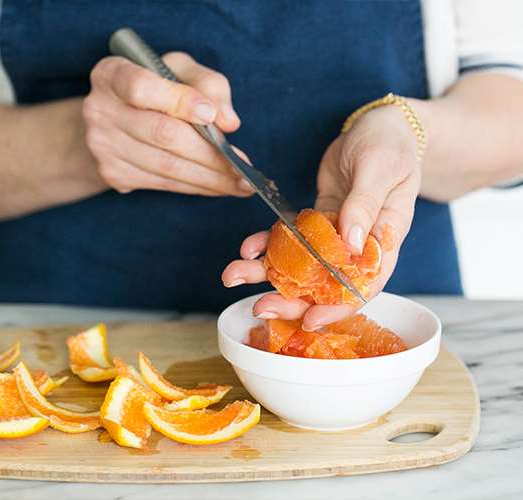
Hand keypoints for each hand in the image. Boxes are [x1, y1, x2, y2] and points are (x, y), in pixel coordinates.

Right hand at [82, 52, 253, 196]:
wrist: (109, 120)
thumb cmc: (153, 88)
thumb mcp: (178, 70)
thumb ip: (207, 84)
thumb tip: (228, 121)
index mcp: (112, 75)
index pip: (142, 88)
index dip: (179, 102)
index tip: (211, 116)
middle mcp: (100, 111)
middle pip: (162, 135)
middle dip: (210, 154)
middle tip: (243, 168)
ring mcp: (104, 147)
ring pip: (166, 167)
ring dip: (209, 179)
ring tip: (240, 184)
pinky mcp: (113, 174)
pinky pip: (163, 184)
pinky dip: (196, 187)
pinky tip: (218, 186)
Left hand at [222, 104, 421, 329]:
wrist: (377, 125)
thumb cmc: (390, 145)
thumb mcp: (380, 170)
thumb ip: (365, 207)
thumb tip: (351, 245)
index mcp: (384, 241)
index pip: (364, 285)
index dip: (337, 306)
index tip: (309, 319)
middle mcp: (358, 246)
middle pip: (325, 284)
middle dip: (291, 298)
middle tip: (260, 306)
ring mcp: (335, 235)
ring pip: (301, 264)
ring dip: (268, 273)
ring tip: (235, 275)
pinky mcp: (317, 221)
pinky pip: (290, 238)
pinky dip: (267, 243)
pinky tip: (248, 247)